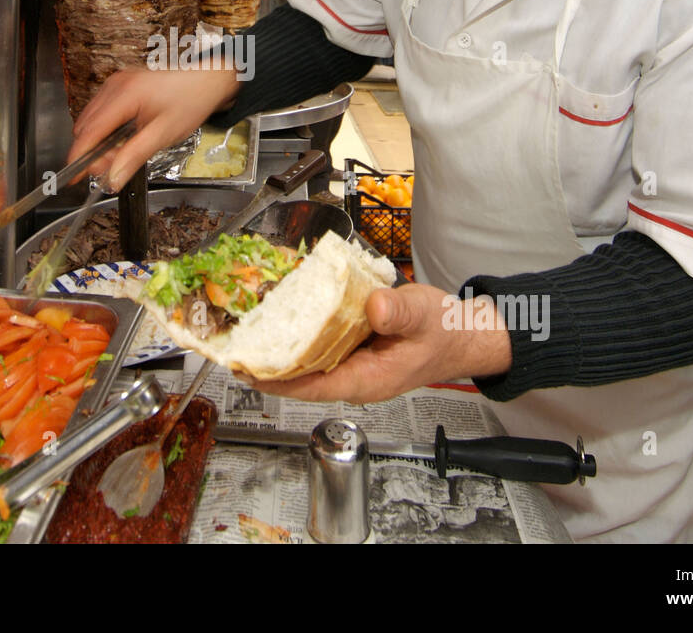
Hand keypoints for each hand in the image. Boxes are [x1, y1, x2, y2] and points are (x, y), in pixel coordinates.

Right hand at [68, 67, 239, 190]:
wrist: (207, 79)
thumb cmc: (191, 100)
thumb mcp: (163, 135)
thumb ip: (134, 157)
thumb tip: (113, 178)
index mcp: (125, 95)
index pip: (90, 131)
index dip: (80, 156)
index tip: (74, 176)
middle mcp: (115, 86)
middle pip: (86, 126)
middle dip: (94, 151)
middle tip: (114, 167)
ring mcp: (116, 83)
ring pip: (91, 119)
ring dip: (100, 141)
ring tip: (124, 153)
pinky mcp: (120, 86)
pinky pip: (101, 111)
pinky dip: (106, 130)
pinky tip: (124, 139)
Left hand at [247, 284, 512, 403]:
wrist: (463, 335)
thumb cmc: (445, 331)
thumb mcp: (426, 316)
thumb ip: (400, 312)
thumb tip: (373, 307)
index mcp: (367, 379)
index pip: (310, 385)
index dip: (275, 378)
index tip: (243, 368)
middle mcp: (353, 376)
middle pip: (300, 375)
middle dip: (265, 361)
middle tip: (230, 342)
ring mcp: (351, 363)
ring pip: (306, 360)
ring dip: (278, 346)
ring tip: (243, 327)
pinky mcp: (351, 348)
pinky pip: (318, 344)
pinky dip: (299, 331)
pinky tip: (280, 313)